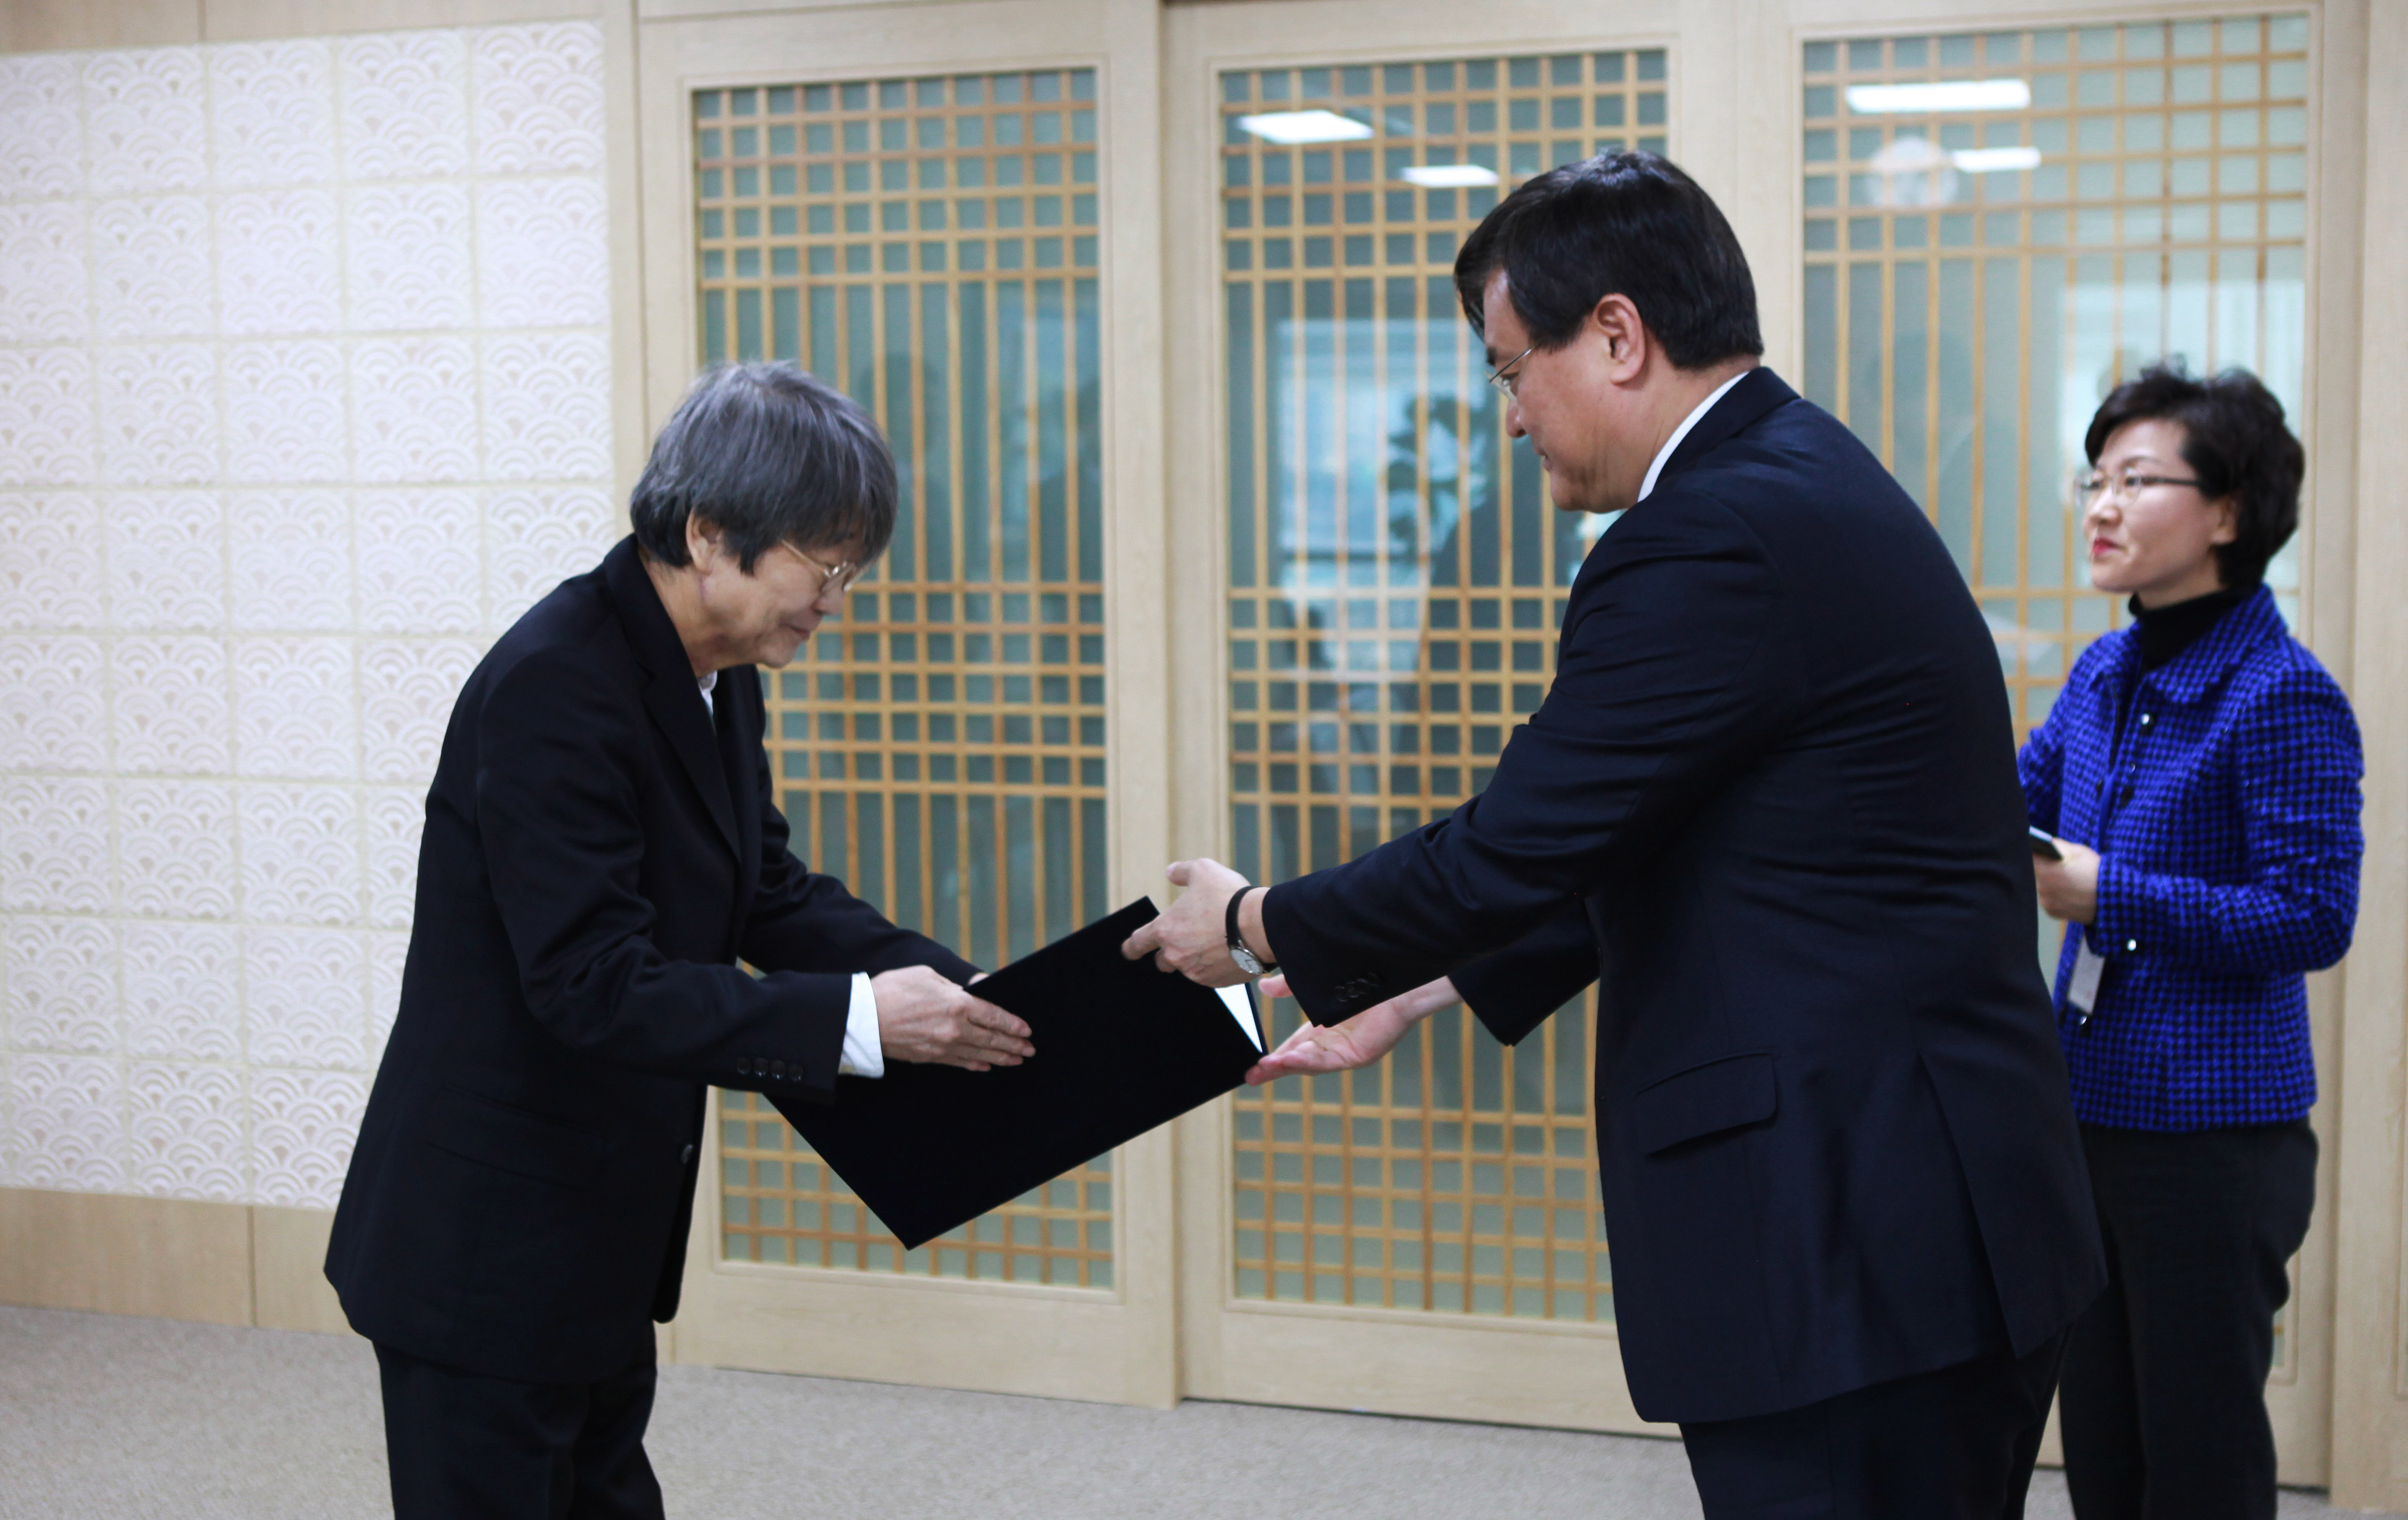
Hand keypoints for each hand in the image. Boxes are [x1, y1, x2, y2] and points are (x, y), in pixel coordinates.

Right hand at [870, 966, 1032, 1070]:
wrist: (863, 1017)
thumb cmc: (894, 989)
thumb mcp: (928, 975)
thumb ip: (956, 986)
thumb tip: (977, 990)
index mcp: (958, 1004)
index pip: (994, 1016)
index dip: (1013, 1024)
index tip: (1027, 1030)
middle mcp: (955, 1028)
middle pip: (992, 1039)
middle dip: (1014, 1044)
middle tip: (1029, 1050)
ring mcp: (943, 1046)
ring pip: (979, 1054)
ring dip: (1001, 1057)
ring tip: (1016, 1060)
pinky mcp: (930, 1057)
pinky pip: (960, 1062)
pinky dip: (976, 1064)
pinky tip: (986, 1065)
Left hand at [1119, 858, 1255, 986]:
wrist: (1260, 925)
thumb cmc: (1229, 897)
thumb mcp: (1203, 870)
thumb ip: (1182, 871)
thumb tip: (1170, 872)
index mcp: (1166, 930)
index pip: (1138, 943)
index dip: (1131, 947)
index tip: (1129, 951)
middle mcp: (1176, 955)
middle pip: (1163, 961)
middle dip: (1170, 953)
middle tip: (1189, 938)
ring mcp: (1196, 972)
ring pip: (1189, 969)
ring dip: (1196, 958)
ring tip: (1216, 941)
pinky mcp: (1216, 983)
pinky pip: (1210, 976)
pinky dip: (1215, 967)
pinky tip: (1228, 952)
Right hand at [1244, 975, 1457, 1084]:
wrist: (1395, 976)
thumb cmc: (1360, 979)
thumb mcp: (1314, 983)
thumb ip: (1288, 987)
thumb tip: (1263, 987)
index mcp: (1322, 1031)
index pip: (1292, 1049)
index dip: (1272, 1059)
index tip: (1251, 1068)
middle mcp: (1332, 1044)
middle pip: (1297, 1061)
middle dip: (1274, 1069)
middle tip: (1250, 1076)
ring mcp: (1344, 1051)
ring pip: (1310, 1064)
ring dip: (1286, 1067)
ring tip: (1263, 1070)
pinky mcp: (1358, 1054)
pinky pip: (1328, 1061)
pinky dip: (1307, 1062)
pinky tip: (1290, 1060)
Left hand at [2034, 838, 2099, 923]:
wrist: (2115, 899)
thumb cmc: (2097, 872)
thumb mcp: (2080, 852)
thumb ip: (2058, 846)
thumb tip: (2043, 841)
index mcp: (2046, 871)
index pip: (2028, 858)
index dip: (2032, 853)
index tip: (2036, 850)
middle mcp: (2042, 888)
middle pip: (2033, 873)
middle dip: (2040, 868)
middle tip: (2051, 864)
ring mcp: (2046, 902)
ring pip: (2039, 887)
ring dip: (2046, 882)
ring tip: (2061, 878)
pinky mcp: (2052, 912)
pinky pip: (2047, 899)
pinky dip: (2053, 895)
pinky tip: (2065, 891)